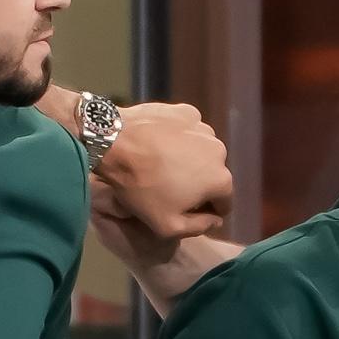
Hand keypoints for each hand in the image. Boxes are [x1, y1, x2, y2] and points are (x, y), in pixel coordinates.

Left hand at [91, 101, 231, 242]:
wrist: (115, 144)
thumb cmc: (141, 188)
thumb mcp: (167, 225)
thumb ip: (199, 227)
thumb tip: (217, 220)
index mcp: (220, 180)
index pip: (223, 202)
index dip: (206, 210)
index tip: (185, 209)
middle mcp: (219, 151)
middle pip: (212, 174)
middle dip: (197, 183)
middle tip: (169, 187)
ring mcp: (203, 128)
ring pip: (201, 151)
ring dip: (189, 159)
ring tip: (162, 164)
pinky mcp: (186, 111)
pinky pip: (188, 130)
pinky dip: (178, 137)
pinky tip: (158, 143)